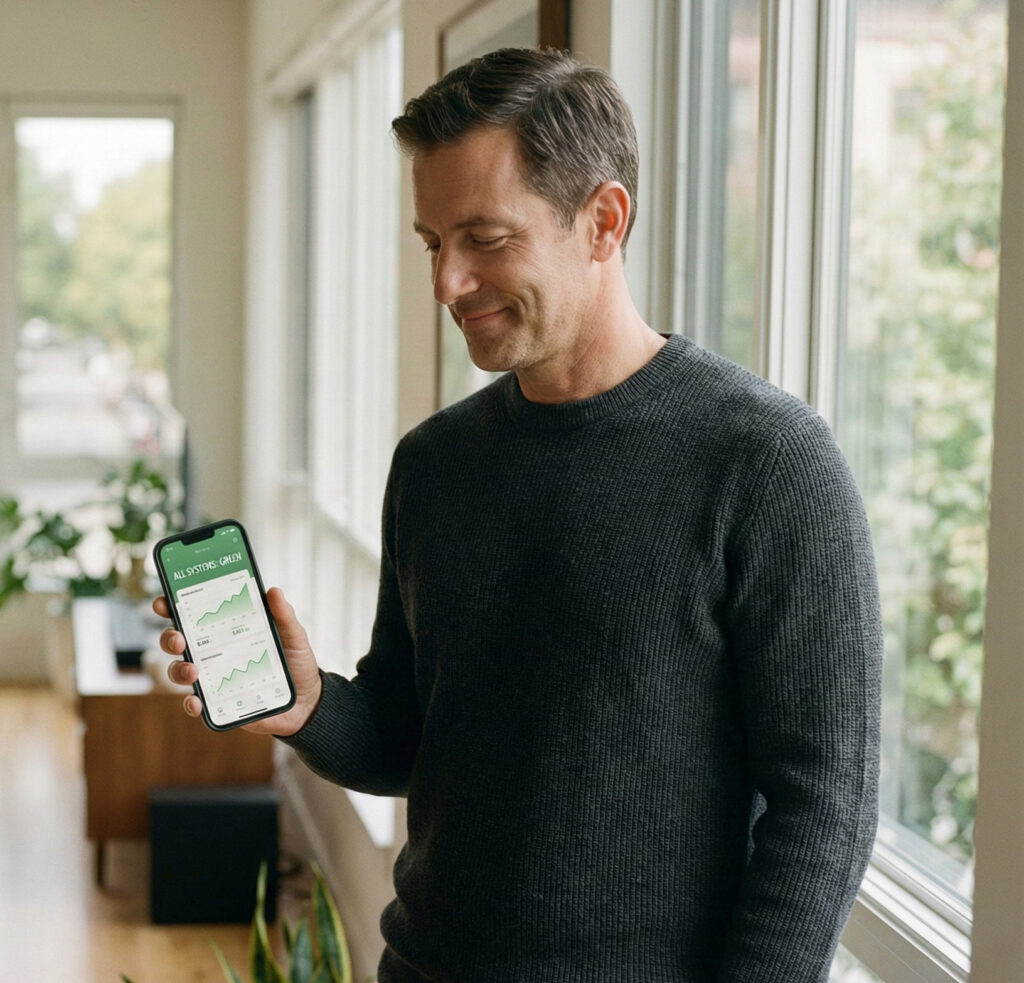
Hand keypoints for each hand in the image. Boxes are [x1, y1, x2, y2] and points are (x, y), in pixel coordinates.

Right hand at [153, 586, 323, 736]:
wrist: (306, 701)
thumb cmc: (296, 663)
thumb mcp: (294, 636)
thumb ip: (284, 616)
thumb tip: (274, 591)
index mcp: (228, 630)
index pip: (195, 615)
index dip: (174, 607)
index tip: (163, 602)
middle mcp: (215, 652)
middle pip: (179, 641)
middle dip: (170, 637)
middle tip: (179, 638)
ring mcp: (214, 678)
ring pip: (180, 671)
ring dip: (179, 670)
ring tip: (193, 671)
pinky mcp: (218, 703)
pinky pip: (196, 704)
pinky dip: (191, 703)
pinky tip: (196, 701)